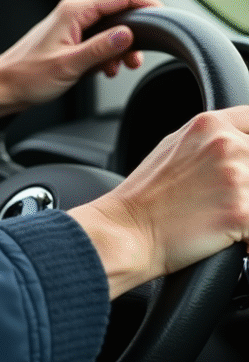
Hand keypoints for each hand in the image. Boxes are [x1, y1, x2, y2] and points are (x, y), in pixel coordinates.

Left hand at [0, 0, 160, 128]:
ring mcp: (72, 26)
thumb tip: (130, 33)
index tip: (166, 21)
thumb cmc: (27, 77)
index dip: (148, 5)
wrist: (2, 88)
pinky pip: (99, 41)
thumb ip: (102, 48)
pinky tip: (105, 70)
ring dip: (121, 48)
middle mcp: (73, 13)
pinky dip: (108, 54)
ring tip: (119, 69)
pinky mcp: (70, 40)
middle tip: (137, 59)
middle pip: (119, 12)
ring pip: (111, 29)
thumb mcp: (70, 65)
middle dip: (135, 34)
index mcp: (74, 12)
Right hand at [69, 107, 248, 297]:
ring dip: (245, 207)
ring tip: (221, 216)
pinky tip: (225, 235)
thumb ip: (211, 139)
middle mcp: (227, 145)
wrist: (125, 231)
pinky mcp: (243, 213)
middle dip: (246, 183)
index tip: (243, 163)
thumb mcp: (173, 147)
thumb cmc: (144, 196)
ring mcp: (237, 178)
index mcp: (210, 125)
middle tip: (220, 197)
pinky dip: (248, 236)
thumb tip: (240, 142)